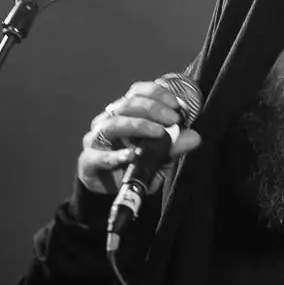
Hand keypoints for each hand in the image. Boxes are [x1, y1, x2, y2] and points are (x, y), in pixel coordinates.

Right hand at [78, 81, 202, 193]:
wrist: (109, 192)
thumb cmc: (133, 165)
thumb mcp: (158, 155)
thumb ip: (173, 145)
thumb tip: (195, 137)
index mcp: (123, 113)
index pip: (136, 93)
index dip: (156, 94)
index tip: (176, 104)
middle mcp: (107, 121)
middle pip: (126, 105)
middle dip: (152, 109)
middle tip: (173, 118)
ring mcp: (95, 140)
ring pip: (113, 125)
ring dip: (138, 126)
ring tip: (159, 133)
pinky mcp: (88, 161)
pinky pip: (100, 156)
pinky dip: (117, 155)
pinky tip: (132, 155)